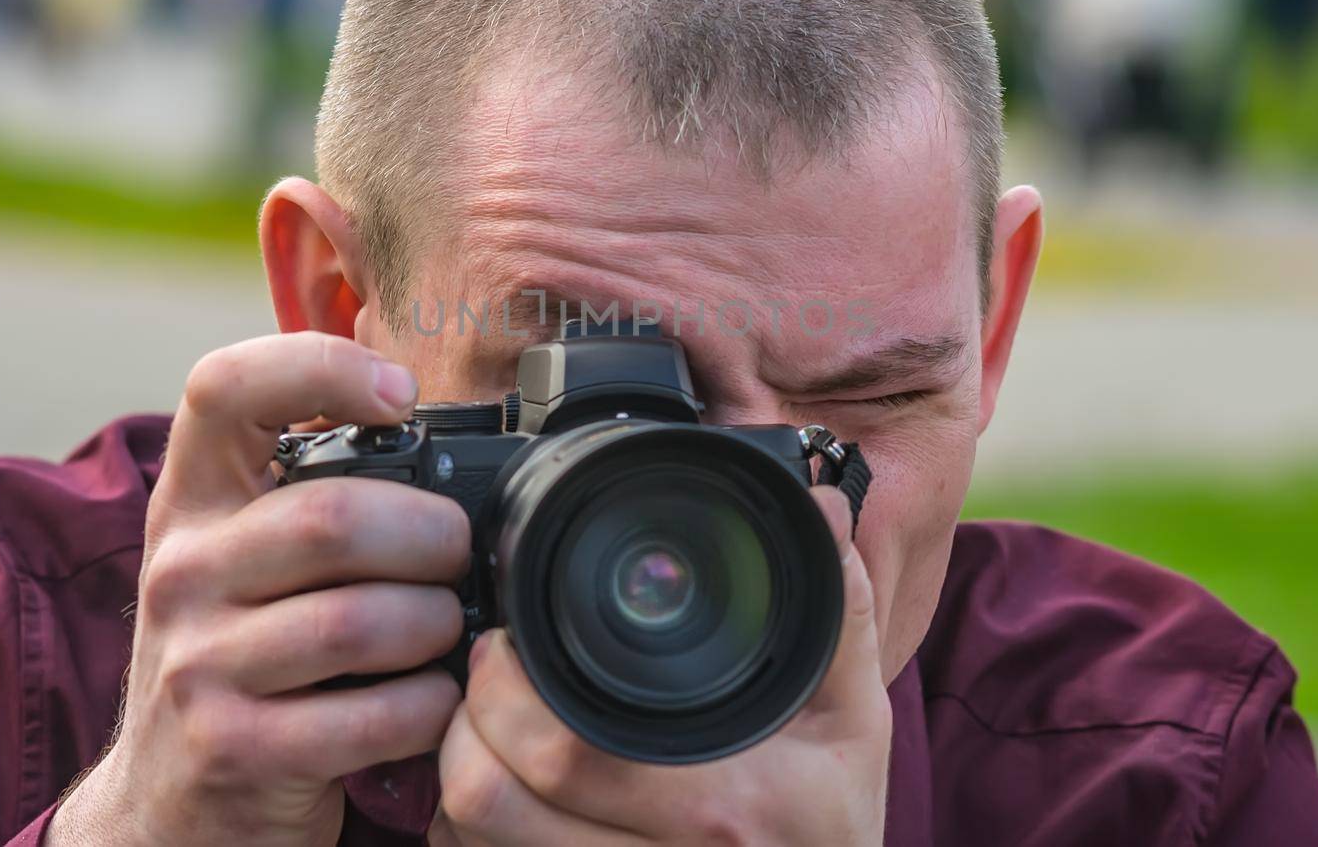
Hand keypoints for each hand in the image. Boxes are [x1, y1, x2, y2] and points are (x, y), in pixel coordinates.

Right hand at [48, 333, 470, 846]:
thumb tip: (448, 450)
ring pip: (363, 620)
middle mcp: (182, 570)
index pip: (224, 388)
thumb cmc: (239, 657)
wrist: (165, 804)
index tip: (399, 393)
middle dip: (434, 536)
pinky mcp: (233, 749)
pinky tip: (430, 702)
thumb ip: (315, 498)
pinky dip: (429, 707)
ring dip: (437, 626)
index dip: (321, 366)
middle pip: (335, 517)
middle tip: (459, 557)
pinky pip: (374, 713)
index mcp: (192, 501)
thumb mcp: (244, 561)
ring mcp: (197, 664)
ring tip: (445, 634)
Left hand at [428, 486, 891, 845]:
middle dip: (465, 723)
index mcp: (718, 804)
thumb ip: (841, 608)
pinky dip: (474, 835)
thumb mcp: (855, 718)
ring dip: (462, 781)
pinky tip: (505, 796)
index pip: (564, 752)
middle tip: (485, 679)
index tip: (506, 645)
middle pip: (494, 801)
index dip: (505, 691)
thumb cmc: (833, 821)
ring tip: (486, 732)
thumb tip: (822, 505)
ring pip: (478, 844)